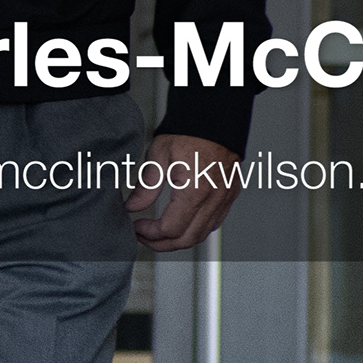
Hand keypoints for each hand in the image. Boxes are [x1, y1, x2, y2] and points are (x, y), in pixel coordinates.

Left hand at [129, 134, 238, 252]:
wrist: (216, 119)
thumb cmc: (191, 132)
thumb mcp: (159, 155)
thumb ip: (145, 186)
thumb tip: (132, 206)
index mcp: (195, 191)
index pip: (171, 229)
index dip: (150, 234)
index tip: (137, 227)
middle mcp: (214, 199)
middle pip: (187, 239)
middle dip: (162, 243)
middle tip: (144, 237)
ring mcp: (225, 199)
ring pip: (202, 235)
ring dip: (179, 240)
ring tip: (159, 233)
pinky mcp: (230, 195)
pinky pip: (214, 223)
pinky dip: (195, 229)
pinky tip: (181, 224)